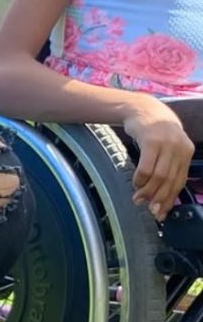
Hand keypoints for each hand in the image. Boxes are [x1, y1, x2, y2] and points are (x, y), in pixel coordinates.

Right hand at [122, 97, 193, 220]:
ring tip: (138, 199)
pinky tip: (135, 183)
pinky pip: (146, 167)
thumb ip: (168, 167)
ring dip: (148, 191)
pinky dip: (140, 179)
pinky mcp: (151, 140)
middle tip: (148, 210)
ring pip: (159, 176)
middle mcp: (179, 147)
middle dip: (159, 199)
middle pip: (170, 180)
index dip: (170, 200)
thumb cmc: (154, 133)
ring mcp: (166, 143)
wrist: (143, 108)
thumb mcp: (167, 148)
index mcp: (186, 152)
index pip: (180, 181)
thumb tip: (161, 197)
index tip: (160, 213)